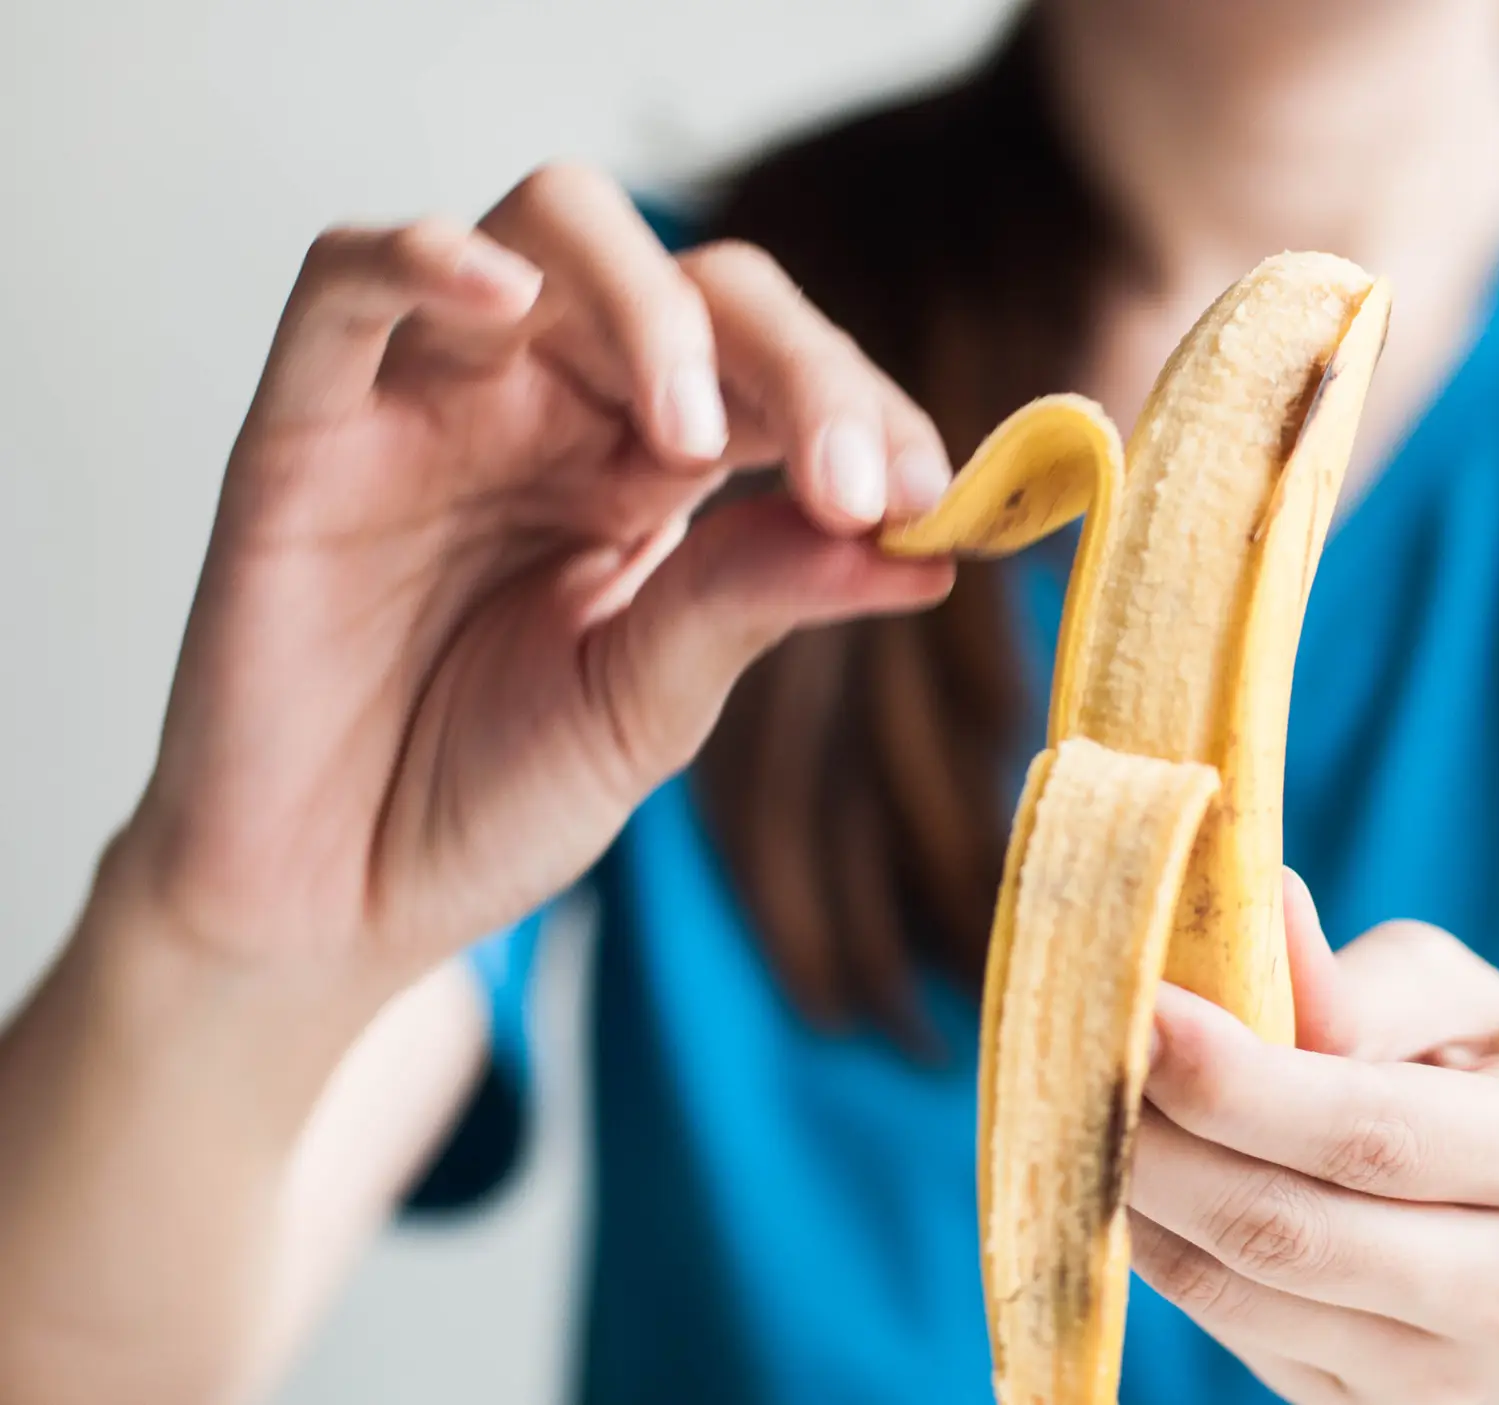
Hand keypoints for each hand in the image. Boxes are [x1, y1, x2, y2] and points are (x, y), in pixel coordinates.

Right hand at [106, 165, 952, 1000]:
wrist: (327, 903)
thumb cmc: (484, 800)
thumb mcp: (649, 704)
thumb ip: (760, 598)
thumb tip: (932, 553)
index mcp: (654, 471)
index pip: (782, 372)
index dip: (869, 412)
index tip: (933, 503)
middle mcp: (557, 408)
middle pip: (700, 288)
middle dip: (801, 367)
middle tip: (854, 487)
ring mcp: (436, 401)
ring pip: (552, 233)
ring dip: (651, 306)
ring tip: (695, 436)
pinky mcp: (307, 425)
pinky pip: (348, 281)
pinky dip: (426, 257)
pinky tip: (503, 296)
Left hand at [1128, 874, 1498, 1402]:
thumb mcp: (1482, 1011)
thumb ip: (1367, 982)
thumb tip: (1263, 919)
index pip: (1368, 1132)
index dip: (1234, 1078)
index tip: (1139, 1008)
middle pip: (1287, 1231)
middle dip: (1157, 1143)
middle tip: (1079, 1060)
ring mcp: (1448, 1382)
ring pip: (1241, 1296)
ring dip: (1140, 1202)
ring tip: (1091, 1113)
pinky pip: (1235, 1336)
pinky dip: (1165, 1253)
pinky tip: (1140, 1182)